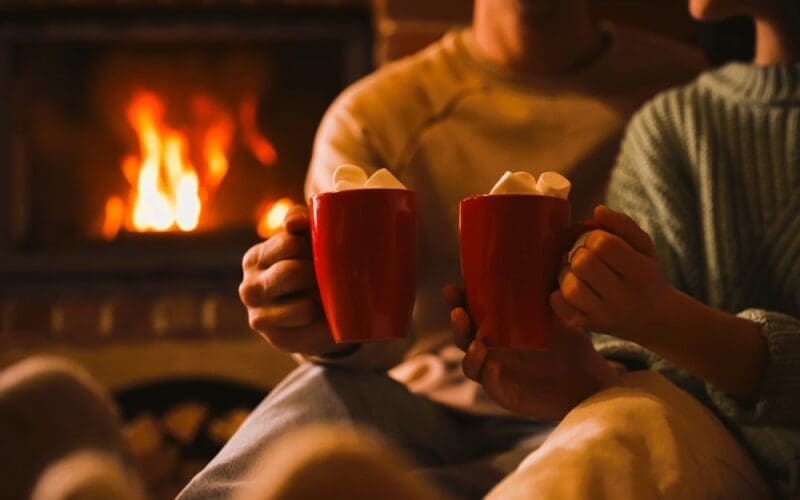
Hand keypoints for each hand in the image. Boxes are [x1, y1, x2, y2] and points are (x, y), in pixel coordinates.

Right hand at [239, 205, 339, 355]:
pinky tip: (327, 319)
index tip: (329, 251)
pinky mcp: (276, 340)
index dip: (315, 247)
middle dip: (318, 275)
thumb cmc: (311, 269)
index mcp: (255, 258)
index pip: (289, 244)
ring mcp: (258, 317)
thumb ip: (300, 220)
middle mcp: (249, 287)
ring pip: (302, 307)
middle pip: (292, 273)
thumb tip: (292, 223)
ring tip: (328, 298)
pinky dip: (325, 325)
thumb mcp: (305, 241)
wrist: (315, 316)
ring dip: (322, 303)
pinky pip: (310, 331)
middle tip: (334, 276)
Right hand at [443, 285, 618, 420]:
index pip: (471, 313)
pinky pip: (490, 385)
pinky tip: (494, 365)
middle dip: (457, 324)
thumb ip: (553, 294)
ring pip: (470, 364)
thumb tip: (554, 259)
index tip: (453, 288)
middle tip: (459, 312)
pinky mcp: (507, 394)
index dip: (458, 301)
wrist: (589, 380)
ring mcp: (497, 372)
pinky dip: (488, 375)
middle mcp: (493, 349)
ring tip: (478, 343)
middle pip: (463, 337)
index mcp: (498, 328)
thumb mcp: (562, 315)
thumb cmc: (571, 345)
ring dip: (469, 353)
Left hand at [550, 205, 669, 342]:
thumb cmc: (644, 275)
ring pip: (570, 287)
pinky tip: (569, 289)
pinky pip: (558, 306)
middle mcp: (622, 298)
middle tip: (587, 258)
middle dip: (580, 254)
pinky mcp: (586, 326)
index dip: (595, 237)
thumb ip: (622, 224)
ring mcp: (603, 316)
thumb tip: (598, 210)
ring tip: (578, 274)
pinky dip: (557, 294)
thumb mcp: (643, 247)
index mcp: (640, 273)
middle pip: (583, 263)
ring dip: (567, 274)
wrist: (653, 319)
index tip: (600, 243)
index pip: (604, 245)